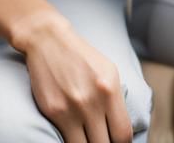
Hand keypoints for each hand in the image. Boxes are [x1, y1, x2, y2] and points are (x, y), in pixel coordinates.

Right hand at [12, 9, 132, 142]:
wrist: (49, 41)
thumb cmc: (81, 57)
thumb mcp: (108, 71)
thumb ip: (116, 99)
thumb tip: (120, 128)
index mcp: (111, 89)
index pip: (123, 134)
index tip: (117, 142)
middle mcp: (93, 101)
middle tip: (102, 139)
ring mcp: (72, 109)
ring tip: (89, 138)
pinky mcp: (53, 112)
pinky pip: (66, 142)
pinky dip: (73, 141)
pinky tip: (76, 136)